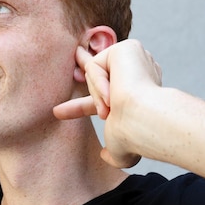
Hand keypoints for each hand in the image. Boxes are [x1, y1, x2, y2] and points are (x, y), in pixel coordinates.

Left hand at [54, 39, 161, 167]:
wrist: (145, 122)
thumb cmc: (136, 137)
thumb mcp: (123, 151)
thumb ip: (114, 154)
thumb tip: (105, 156)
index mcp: (139, 94)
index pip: (109, 92)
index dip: (87, 99)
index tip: (60, 110)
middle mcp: (139, 73)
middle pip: (102, 69)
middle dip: (84, 64)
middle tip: (75, 54)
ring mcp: (136, 58)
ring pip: (95, 70)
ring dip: (95, 94)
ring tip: (107, 110)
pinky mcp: (128, 48)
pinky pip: (95, 65)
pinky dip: (97, 83)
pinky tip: (111, 95)